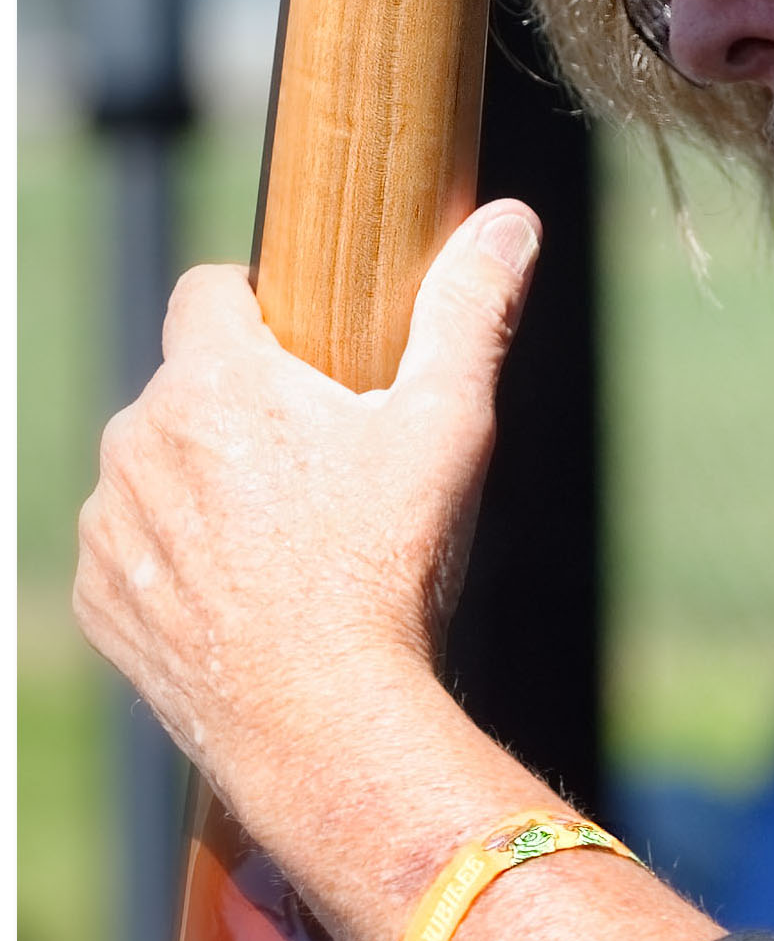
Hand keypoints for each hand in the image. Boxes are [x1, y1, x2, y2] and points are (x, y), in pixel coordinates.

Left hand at [73, 199, 541, 794]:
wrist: (322, 721)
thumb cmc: (389, 567)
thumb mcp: (447, 427)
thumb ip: (468, 310)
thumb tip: (508, 219)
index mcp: (214, 380)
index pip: (209, 290)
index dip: (259, 308)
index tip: (307, 354)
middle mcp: (139, 438)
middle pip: (187, 386)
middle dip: (242, 410)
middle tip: (320, 467)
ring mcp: (111, 523)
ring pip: (155, 466)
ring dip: (202, 482)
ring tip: (285, 540)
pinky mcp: (99, 597)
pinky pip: (132, 548)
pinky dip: (176, 558)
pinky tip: (243, 593)